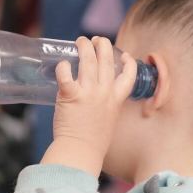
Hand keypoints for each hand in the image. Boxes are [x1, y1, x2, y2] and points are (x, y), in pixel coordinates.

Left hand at [41, 37, 136, 177]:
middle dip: (102, 44)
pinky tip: (63, 64)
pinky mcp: (70, 96)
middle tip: (95, 40)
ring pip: (88, 60)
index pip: (128, 76)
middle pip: (106, 60)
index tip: (125, 55)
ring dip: (84, 46)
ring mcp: (88, 93)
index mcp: (115, 100)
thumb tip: (97, 103)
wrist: (81, 151)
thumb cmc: (94, 143)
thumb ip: (106, 108)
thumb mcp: (109, 122)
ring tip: (80, 41)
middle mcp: (104, 93)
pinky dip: (63, 66)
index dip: (129, 63)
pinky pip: (66, 74)